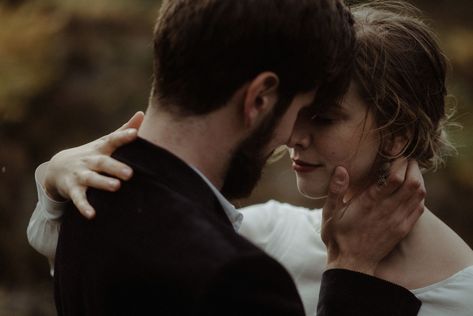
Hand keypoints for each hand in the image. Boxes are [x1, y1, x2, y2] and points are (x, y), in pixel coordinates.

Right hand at [43, 111, 143, 218]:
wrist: (58, 167)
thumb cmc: (92, 155)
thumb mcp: (105, 142)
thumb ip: (123, 130)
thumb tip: (141, 113)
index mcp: (100, 149)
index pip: (112, 140)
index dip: (124, 136)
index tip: (135, 134)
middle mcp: (90, 161)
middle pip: (103, 163)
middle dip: (116, 167)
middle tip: (130, 173)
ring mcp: (80, 175)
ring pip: (91, 179)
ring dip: (103, 183)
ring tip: (115, 187)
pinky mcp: (73, 189)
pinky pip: (78, 198)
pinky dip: (84, 206)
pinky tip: (92, 214)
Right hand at [321, 159, 425, 274]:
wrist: (351, 264)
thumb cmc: (338, 237)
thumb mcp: (329, 212)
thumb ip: (336, 189)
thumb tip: (341, 168)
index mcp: (369, 203)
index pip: (394, 178)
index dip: (399, 162)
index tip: (396, 151)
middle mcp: (387, 211)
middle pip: (412, 183)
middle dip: (412, 166)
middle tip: (406, 158)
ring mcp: (398, 221)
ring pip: (419, 194)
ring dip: (418, 179)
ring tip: (410, 170)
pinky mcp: (403, 229)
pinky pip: (419, 208)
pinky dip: (419, 195)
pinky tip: (412, 190)